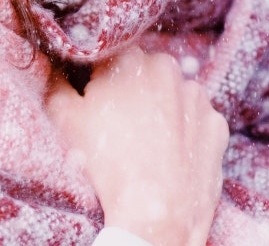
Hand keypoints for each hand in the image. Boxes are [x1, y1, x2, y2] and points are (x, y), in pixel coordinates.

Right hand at [46, 46, 227, 245]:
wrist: (156, 210)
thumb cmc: (106, 161)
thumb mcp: (65, 119)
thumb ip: (54, 84)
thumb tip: (51, 68)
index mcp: (128, 58)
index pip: (106, 58)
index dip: (95, 81)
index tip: (92, 103)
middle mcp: (167, 68)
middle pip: (141, 73)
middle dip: (130, 92)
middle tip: (116, 126)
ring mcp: (198, 96)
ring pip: (171, 95)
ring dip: (159, 109)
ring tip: (144, 144)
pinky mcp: (217, 124)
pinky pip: (195, 121)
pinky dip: (184, 132)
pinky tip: (168, 154)